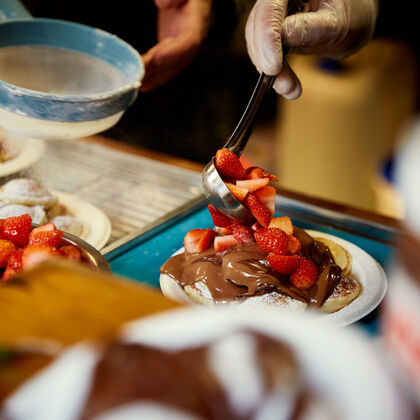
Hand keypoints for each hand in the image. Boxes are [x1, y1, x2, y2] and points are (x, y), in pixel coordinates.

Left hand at [140, 0, 211, 91]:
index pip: (189, 42)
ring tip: (138, 85)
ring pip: (171, 68)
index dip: (174, 53)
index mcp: (197, 22)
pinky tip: (142, 83)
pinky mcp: (173, 50)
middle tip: (140, 75)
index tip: (156, 58)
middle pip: (178, 61)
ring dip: (155, 78)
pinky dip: (154, 76)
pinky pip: (166, 66)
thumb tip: (163, 4)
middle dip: (159, 70)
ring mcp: (182, 48)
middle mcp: (192, 40)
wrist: (192, 0)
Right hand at [245, 0, 377, 98]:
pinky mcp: (271, 36)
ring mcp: (273, 16)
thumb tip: (284, 35)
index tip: (273, 67)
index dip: (267, 37)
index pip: (270, 8)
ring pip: (257, 44)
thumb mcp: (338, 23)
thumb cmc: (350, 15)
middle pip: (257, 27)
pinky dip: (275, 74)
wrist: (352, 22)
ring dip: (270, 71)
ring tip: (289, 89)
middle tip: (282, 83)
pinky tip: (288, 87)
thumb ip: (311, 29)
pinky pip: (264, 55)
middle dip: (266, 59)